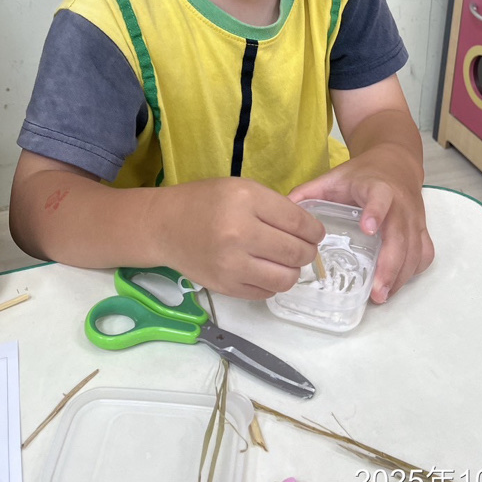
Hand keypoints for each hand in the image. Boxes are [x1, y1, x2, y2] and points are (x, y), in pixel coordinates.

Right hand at [156, 177, 324, 299]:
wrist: (165, 226)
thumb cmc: (205, 201)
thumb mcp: (241, 189)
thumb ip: (275, 206)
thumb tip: (308, 230)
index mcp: (246, 201)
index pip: (298, 222)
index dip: (315, 230)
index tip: (316, 233)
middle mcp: (239, 233)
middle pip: (296, 252)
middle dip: (308, 251)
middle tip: (305, 248)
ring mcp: (232, 264)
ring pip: (285, 278)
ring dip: (293, 271)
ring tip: (286, 261)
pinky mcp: (226, 287)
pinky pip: (266, 292)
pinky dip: (273, 283)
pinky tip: (266, 270)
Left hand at [288, 145, 432, 303]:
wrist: (396, 161)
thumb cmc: (362, 174)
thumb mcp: (333, 178)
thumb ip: (308, 193)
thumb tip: (281, 211)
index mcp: (377, 187)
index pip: (380, 198)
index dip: (376, 212)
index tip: (368, 230)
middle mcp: (400, 204)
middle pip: (401, 235)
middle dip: (391, 264)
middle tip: (377, 291)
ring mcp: (414, 218)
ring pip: (415, 249)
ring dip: (401, 275)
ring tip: (382, 296)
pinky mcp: (422, 229)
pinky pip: (424, 253)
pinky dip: (413, 271)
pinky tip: (395, 283)